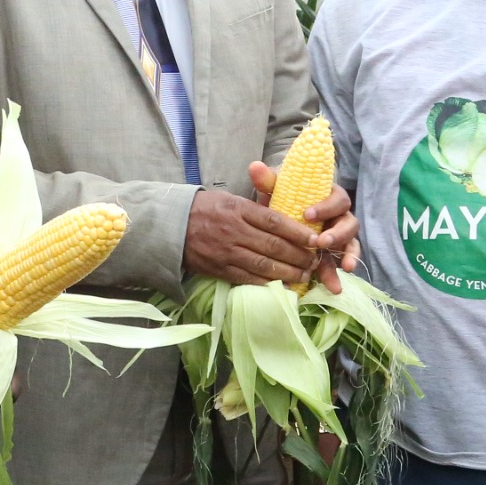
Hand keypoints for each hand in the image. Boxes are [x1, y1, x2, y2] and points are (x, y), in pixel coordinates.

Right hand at [184, 185, 319, 285]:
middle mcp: (234, 231)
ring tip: (305, 275)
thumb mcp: (230, 199)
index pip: (274, 221)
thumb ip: (256, 208)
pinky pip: (248, 279)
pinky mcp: (219, 269)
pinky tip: (283, 285)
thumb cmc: (205, 208)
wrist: (170, 225)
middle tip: (315, 261)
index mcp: (238, 209)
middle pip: (273, 246)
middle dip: (299, 256)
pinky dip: (268, 283)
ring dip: (288, 273)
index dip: (297, 232)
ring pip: (264, 266)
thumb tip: (288, 218)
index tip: (314, 240)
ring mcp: (226, 252)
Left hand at [249, 164, 363, 292]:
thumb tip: (255, 166)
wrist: (280, 213)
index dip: (326, 207)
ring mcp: (339, 236)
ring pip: (349, 245)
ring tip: (343, 268)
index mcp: (329, 196)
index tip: (306, 214)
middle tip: (320, 243)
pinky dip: (338, 273)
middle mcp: (339, 216)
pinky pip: (341, 263)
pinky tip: (334, 285)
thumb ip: (268, 180)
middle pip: (349, 223)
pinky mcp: (334, 254)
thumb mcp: (275, 190)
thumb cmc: (282, 199)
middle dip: (337, 234)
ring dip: (347, 256)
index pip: (337, 198)